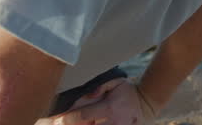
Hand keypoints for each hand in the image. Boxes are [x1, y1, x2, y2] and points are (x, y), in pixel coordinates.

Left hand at [39, 78, 157, 124]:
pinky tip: (82, 124)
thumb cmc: (127, 91)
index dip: (67, 118)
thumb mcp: (117, 82)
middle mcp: (111, 122)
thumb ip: (101, 86)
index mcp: (108, 108)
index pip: (83, 115)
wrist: (146, 103)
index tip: (57, 118)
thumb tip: (89, 94)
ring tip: (69, 124)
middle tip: (56, 123)